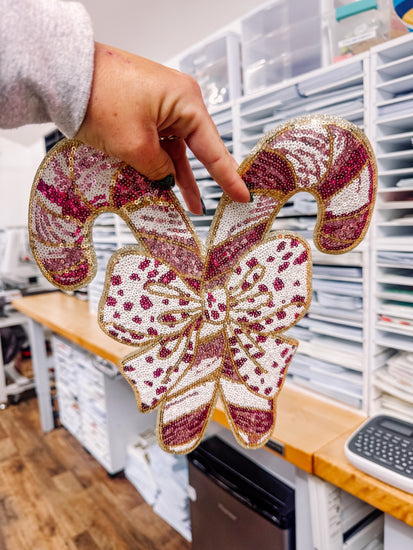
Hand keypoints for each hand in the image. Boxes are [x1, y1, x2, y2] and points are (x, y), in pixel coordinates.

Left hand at [75, 42, 249, 214]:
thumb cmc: (101, 99)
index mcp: (186, 102)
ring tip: (189, 205)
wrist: (65, 75)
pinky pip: (159, 141)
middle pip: (196, 148)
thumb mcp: (135, 147)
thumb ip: (158, 169)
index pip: (214, 148)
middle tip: (215, 206)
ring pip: (175, 148)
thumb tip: (166, 179)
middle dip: (200, 180)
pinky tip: (161, 183)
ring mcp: (159, 103)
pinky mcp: (143, 108)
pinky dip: (160, 162)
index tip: (244, 195)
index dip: (229, 177)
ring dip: (177, 175)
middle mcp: (178, 100)